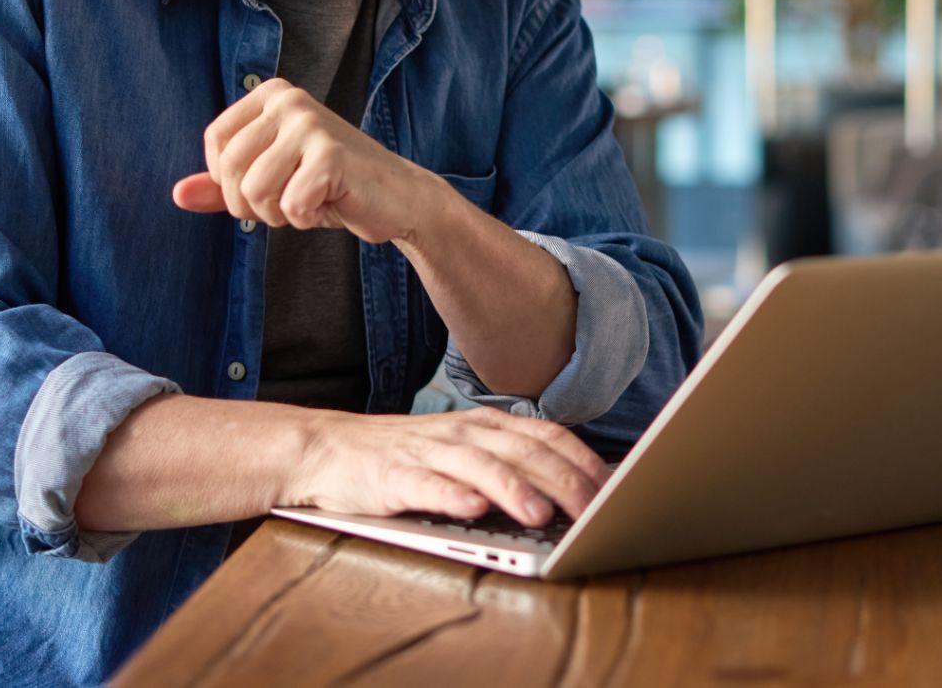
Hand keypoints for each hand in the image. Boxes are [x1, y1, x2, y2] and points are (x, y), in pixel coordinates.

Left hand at [172, 77, 436, 245]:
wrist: (395, 198)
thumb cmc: (329, 187)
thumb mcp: (269, 181)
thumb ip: (222, 186)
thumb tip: (177, 194)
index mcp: (271, 94)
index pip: (216, 143)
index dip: (229, 181)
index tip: (264, 186)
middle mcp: (289, 100)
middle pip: (231, 170)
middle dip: (252, 204)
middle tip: (288, 202)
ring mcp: (311, 124)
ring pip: (255, 191)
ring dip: (280, 213)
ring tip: (311, 200)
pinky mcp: (332, 155)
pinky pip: (291, 205)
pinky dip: (307, 218)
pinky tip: (331, 203)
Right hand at [283, 407, 610, 526]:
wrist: (327, 447)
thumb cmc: (403, 456)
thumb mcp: (460, 449)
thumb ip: (506, 462)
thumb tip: (564, 491)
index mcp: (483, 425)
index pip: (545, 436)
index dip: (582, 460)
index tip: (614, 487)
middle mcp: (461, 433)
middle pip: (523, 452)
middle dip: (563, 481)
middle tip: (595, 510)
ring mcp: (426, 453)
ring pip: (480, 467)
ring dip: (513, 490)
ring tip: (540, 515)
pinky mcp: (393, 477)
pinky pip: (426, 485)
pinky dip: (451, 496)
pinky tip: (471, 509)